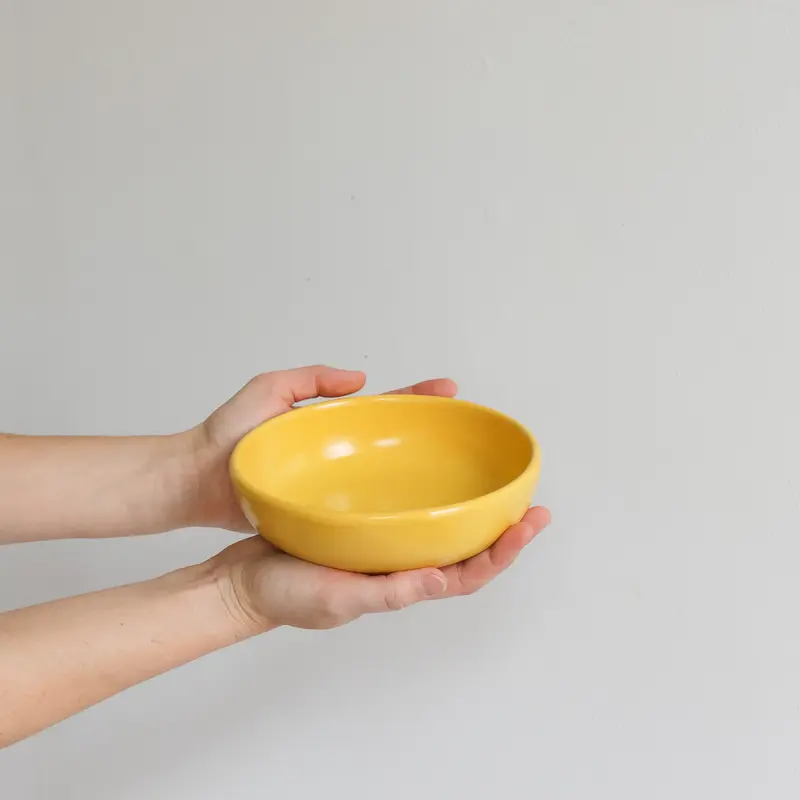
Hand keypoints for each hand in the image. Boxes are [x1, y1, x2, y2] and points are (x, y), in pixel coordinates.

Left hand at [187, 365, 458, 530]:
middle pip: (394, 444)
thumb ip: (309, 378)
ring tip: (456, 478)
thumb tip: (360, 379)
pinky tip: (416, 519)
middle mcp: (338, 453)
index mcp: (330, 422)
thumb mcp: (267, 390)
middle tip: (466, 435)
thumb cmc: (225, 436)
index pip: (384, 408)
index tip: (449, 391)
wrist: (193, 481)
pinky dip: (388, 513)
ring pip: (384, 480)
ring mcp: (332, 484)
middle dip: (430, 437)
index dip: (417, 399)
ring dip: (417, 478)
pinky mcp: (321, 512)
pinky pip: (361, 512)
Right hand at [212, 507, 550, 631]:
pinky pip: (404, 509)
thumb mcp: (336, 598)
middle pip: (462, 550)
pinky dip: (426, 493)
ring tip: (493, 483)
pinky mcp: (361, 526)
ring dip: (470, 510)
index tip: (531, 523)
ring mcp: (381, 546)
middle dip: (501, 531)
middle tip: (533, 505)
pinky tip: (427, 471)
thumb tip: (439, 579)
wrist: (243, 581)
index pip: (466, 573)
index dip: (504, 552)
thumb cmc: (284, 594)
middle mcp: (398, 565)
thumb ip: (386, 591)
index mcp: (400, 585)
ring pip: (438, 528)